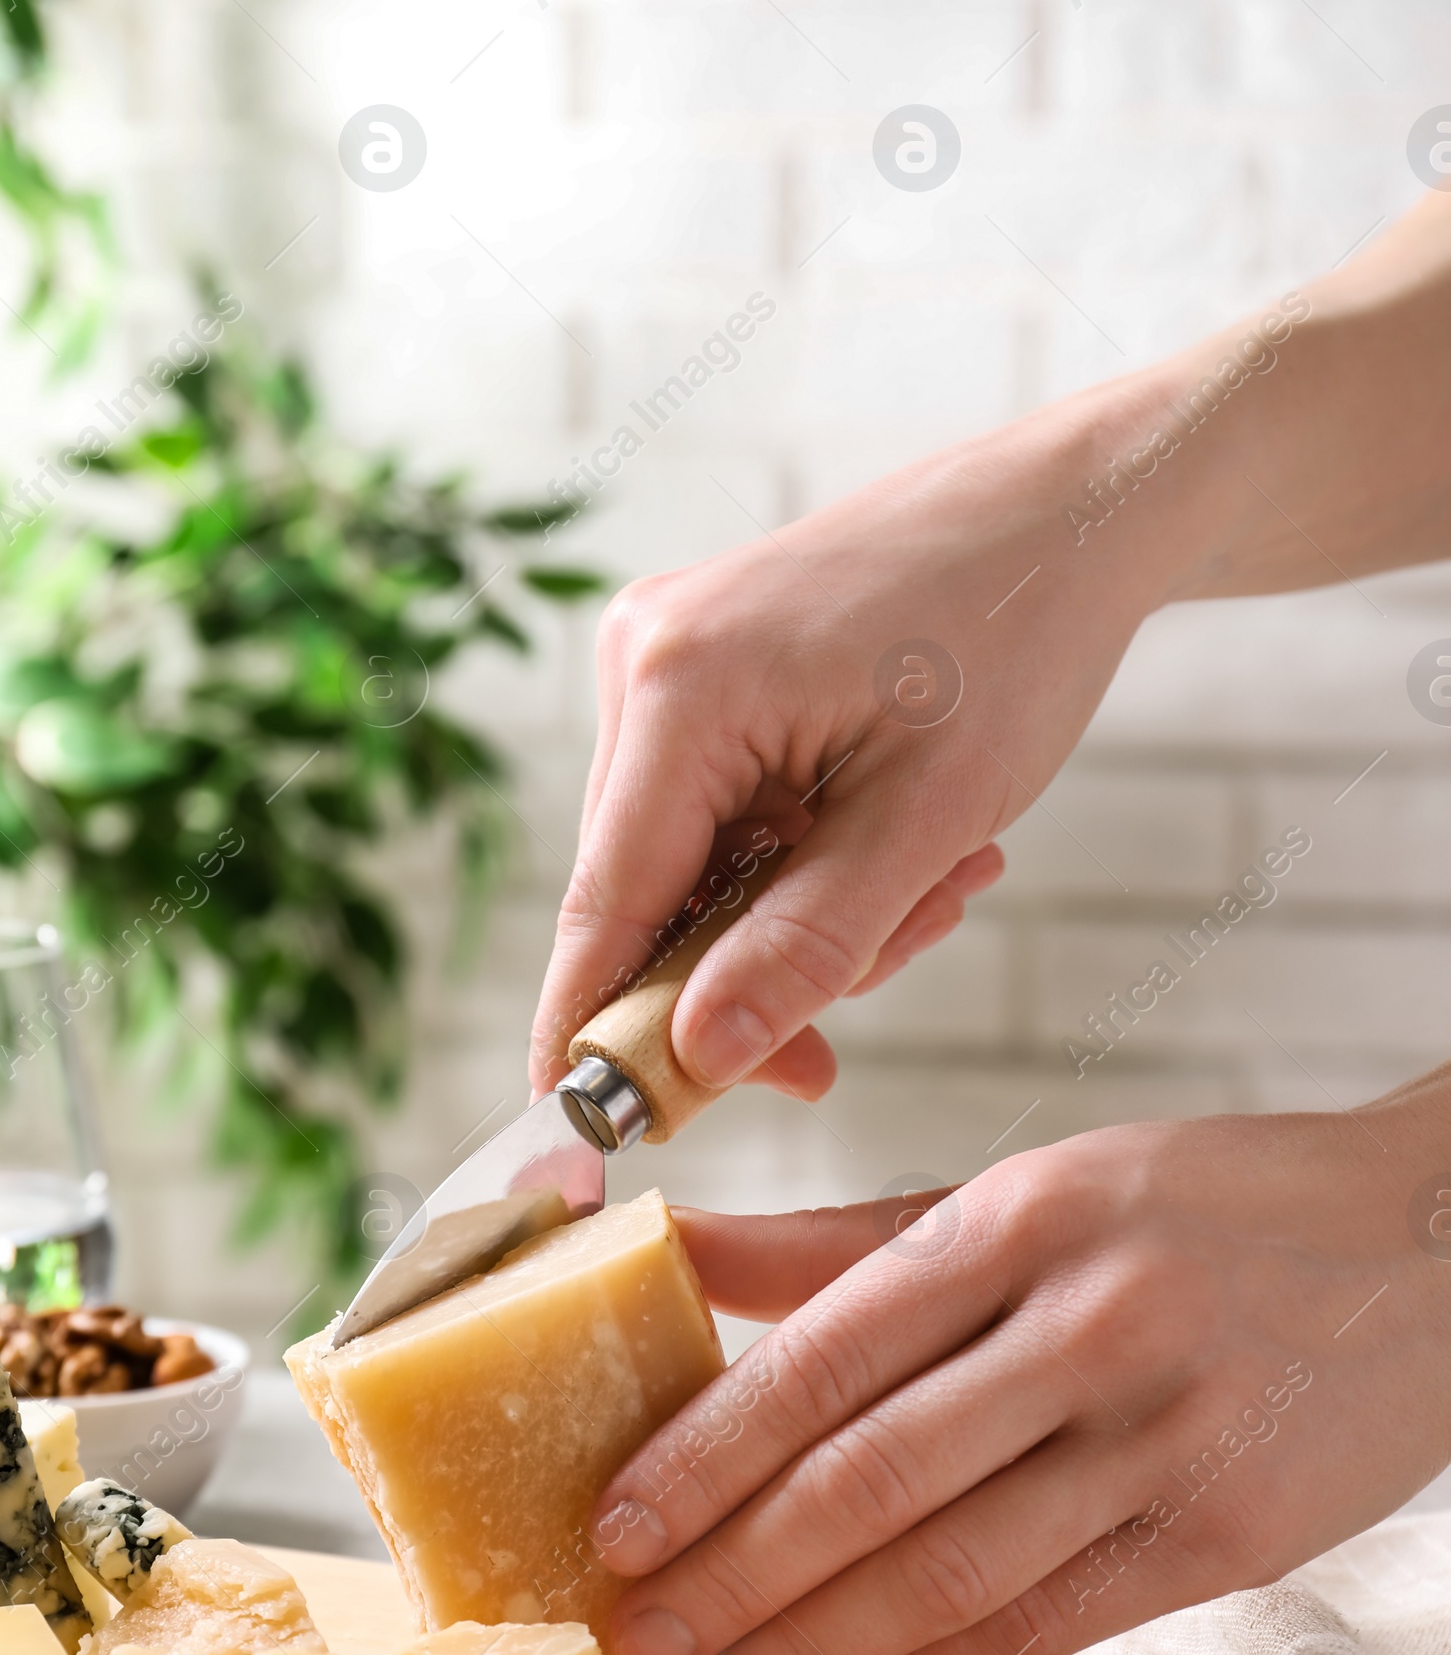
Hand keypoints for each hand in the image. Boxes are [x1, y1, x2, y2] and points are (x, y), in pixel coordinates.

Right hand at [531, 198, 1450, 1102]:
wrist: (1072, 509)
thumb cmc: (1018, 637)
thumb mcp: (927, 821)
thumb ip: (809, 948)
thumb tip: (699, 1062)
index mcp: (679, 686)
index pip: (604, 906)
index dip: (594, 1035)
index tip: (582, 1145)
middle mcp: (643, 661)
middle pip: (651, 896)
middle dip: (764, 967)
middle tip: (893, 972)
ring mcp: (667, 659)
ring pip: (699, 868)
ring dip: (808, 914)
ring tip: (940, 877)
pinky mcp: (704, 667)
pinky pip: (725, 817)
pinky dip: (806, 860)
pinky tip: (902, 845)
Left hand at [592, 1077, 1450, 1654]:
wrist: (1430, 1243)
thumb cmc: (1196, 1210)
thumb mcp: (1029, 1189)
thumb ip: (847, 1239)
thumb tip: (670, 1246)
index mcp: (1019, 1219)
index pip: (827, 1352)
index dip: (708, 1453)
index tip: (617, 1528)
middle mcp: (1087, 1322)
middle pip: (872, 1477)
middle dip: (734, 1577)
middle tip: (639, 1644)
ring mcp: (1165, 1434)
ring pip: (954, 1567)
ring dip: (816, 1647)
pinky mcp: (1229, 1530)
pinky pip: (1053, 1619)